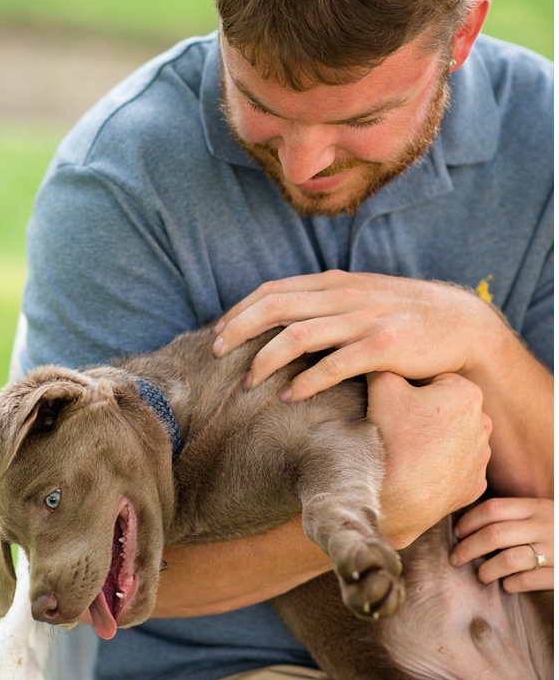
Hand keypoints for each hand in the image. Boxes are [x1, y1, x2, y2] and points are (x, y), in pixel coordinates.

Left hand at [214, 271, 501, 399]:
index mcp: (334, 283)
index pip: (273, 291)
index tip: (217, 333)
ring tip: (247, 381)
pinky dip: (306, 382)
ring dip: (265, 360)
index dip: (239, 311)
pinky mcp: (384, 346)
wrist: (463, 325)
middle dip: (239, 331)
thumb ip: (321, 303)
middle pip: (275, 308)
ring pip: (298, 336)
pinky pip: (334, 365)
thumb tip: (274, 318)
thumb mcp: (359, 298)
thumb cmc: (402, 317)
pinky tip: (289, 396)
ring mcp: (365, 319)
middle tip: (216, 354)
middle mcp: (345, 295)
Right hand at [369, 371, 490, 548]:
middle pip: (446, 409)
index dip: (409, 390)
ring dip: (434, 441)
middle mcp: (483, 423)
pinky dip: (439, 468)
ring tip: (407, 452)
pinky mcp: (475, 485)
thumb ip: (386, 367)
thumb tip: (383, 359)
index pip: (434, 380)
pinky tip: (419, 471)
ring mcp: (481, 457)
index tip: (394, 405)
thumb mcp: (381, 389)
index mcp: (466, 394)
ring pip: (453, 439)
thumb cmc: (389, 439)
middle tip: (398, 428)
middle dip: (426, 414)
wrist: (393, 496)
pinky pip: (456, 468)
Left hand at [452, 498, 553, 592]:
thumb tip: (465, 527)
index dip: (468, 522)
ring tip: (482, 575)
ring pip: (508, 560)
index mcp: (537, 507)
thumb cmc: (556, 532)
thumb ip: (513, 516)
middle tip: (456, 559)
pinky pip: (527, 580)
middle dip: (468, 548)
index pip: (492, 509)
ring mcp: (557, 550)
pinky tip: (507, 585)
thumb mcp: (541, 515)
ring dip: (487, 570)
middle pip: (494, 534)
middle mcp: (547, 526)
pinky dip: (511, 584)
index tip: (456, 534)